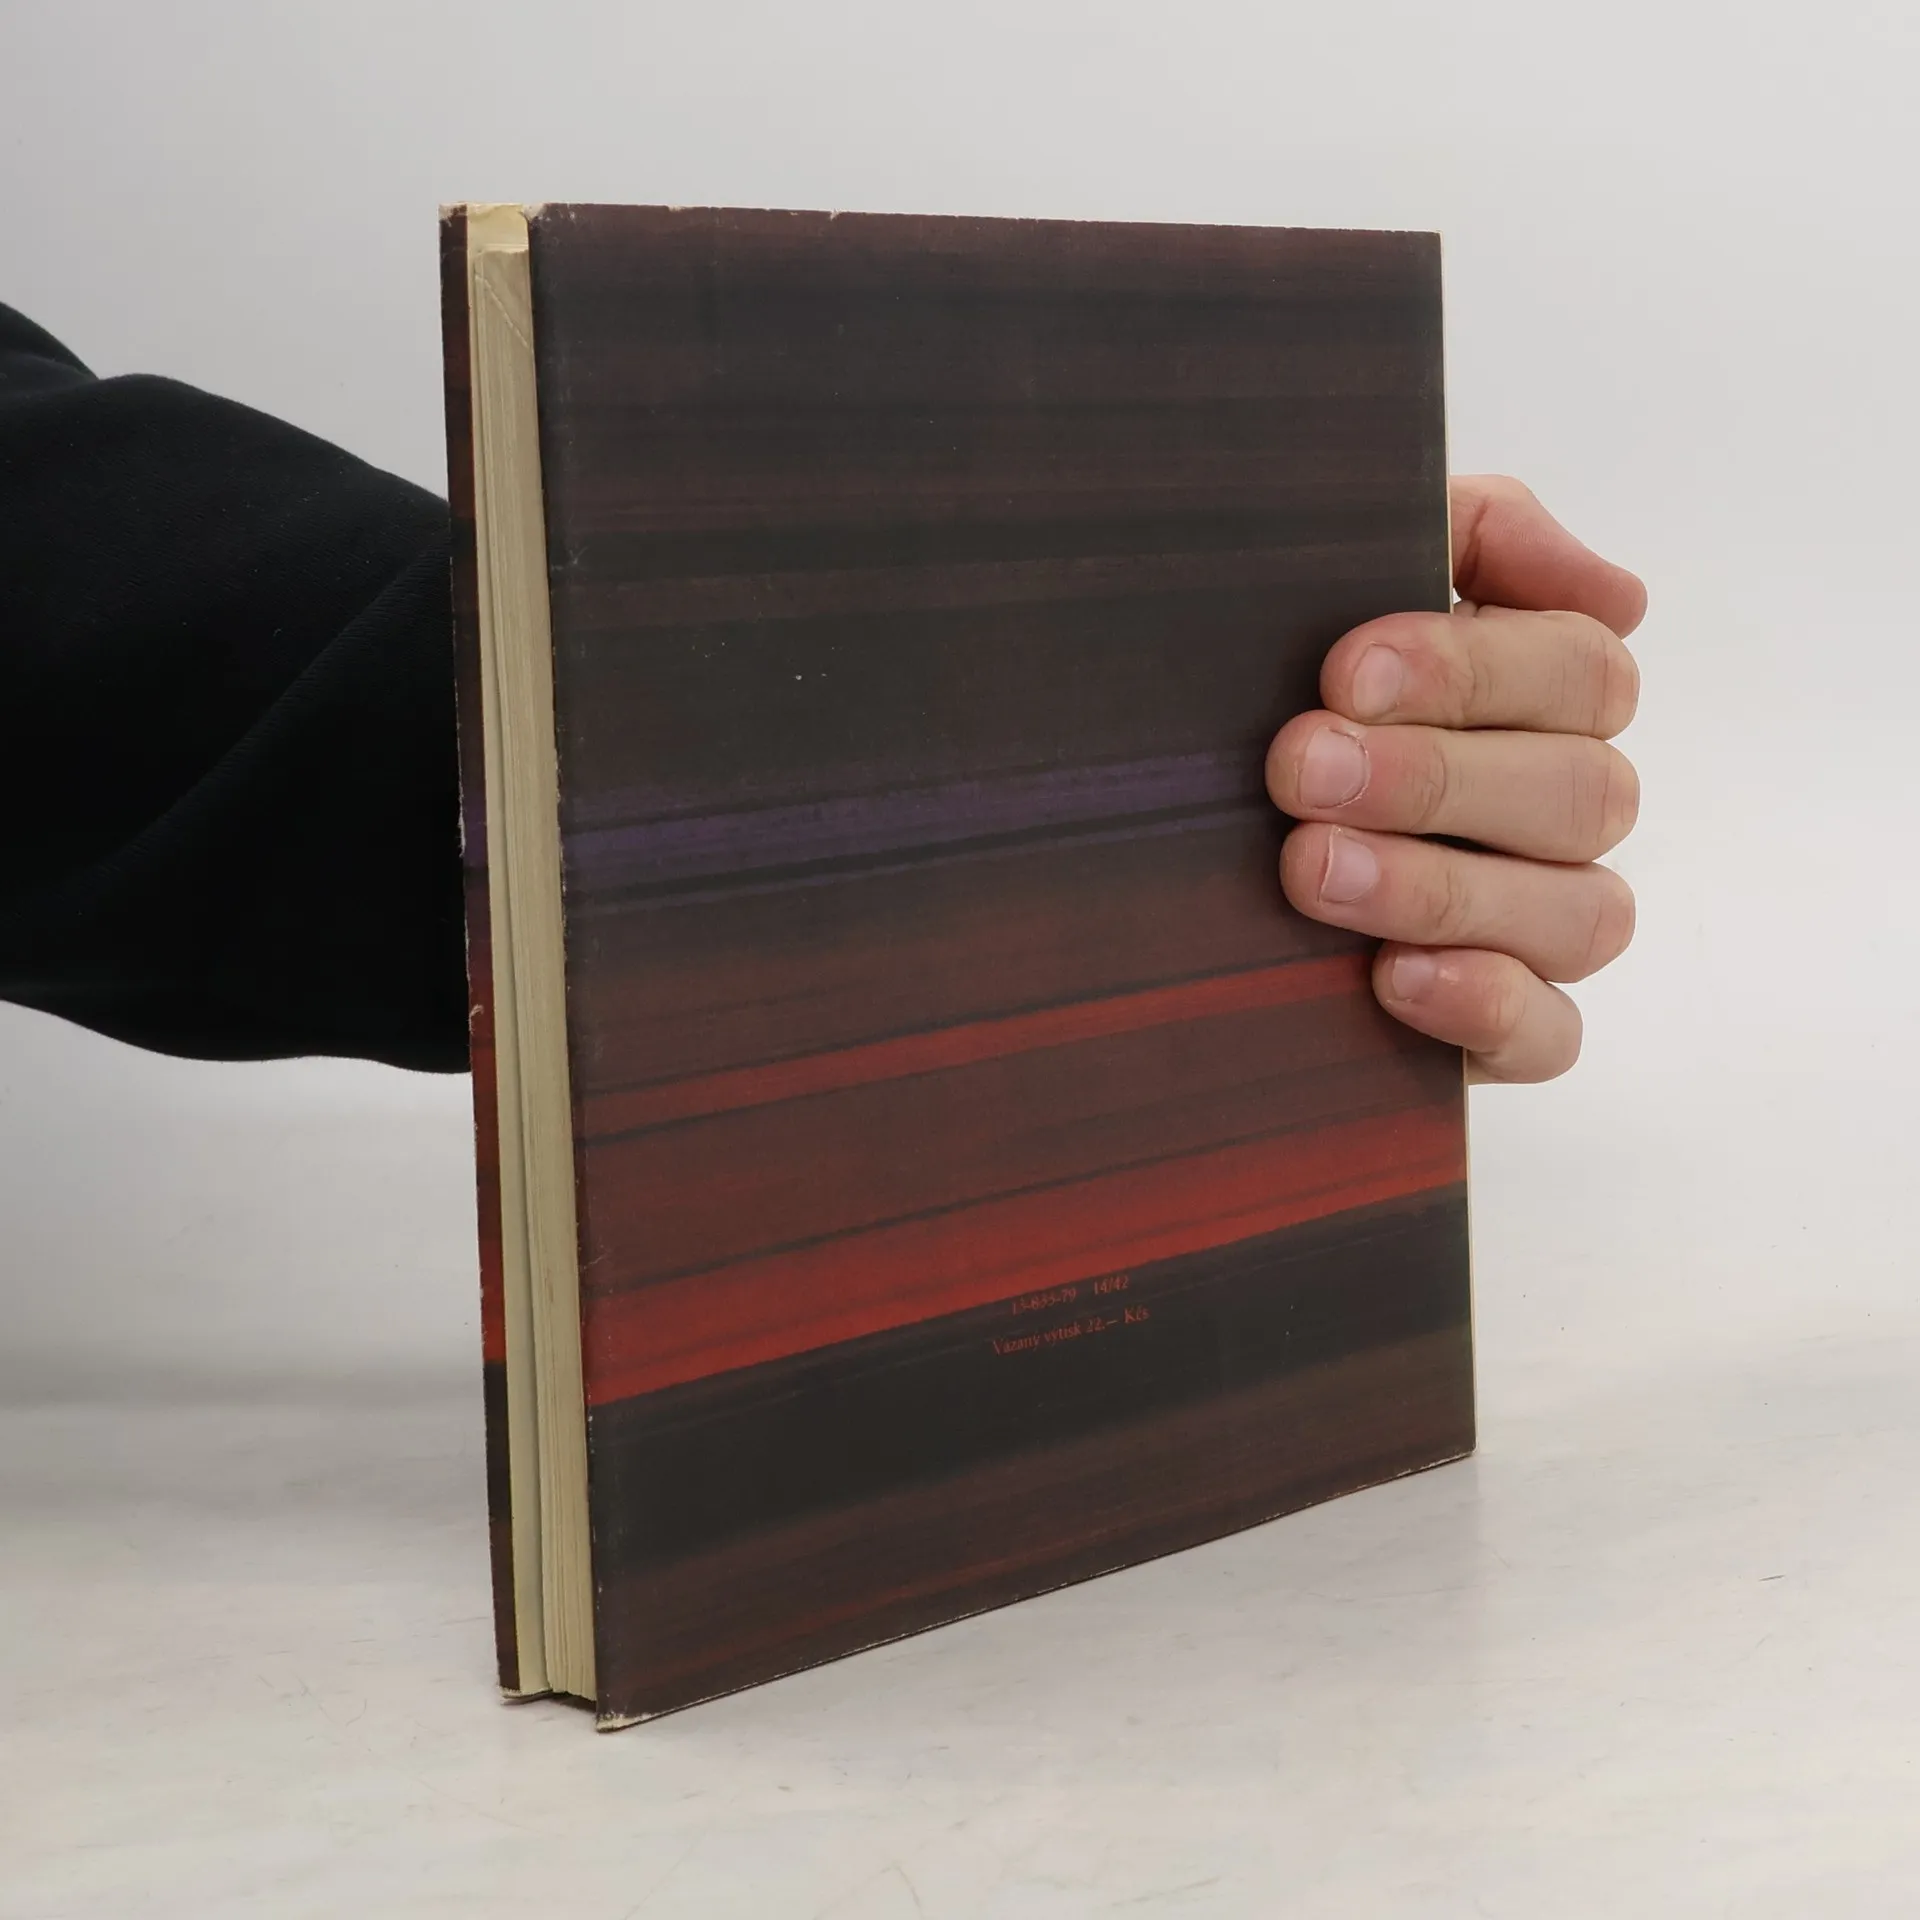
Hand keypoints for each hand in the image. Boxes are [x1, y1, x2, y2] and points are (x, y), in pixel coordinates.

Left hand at [1264, 476, 1645, 1083]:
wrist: (1153, 855)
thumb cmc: (1266, 691)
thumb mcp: (1333, 577)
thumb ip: (1473, 531)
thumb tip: (1614, 592)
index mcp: (1539, 697)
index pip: (1580, 669)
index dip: (1472, 669)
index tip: (1345, 672)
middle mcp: (1557, 810)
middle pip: (1583, 792)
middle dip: (1434, 778)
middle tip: (1299, 769)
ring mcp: (1539, 924)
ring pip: (1581, 913)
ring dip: (1442, 887)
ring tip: (1313, 871)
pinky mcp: (1501, 1028)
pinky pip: (1551, 1035)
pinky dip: (1486, 1006)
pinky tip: (1394, 977)